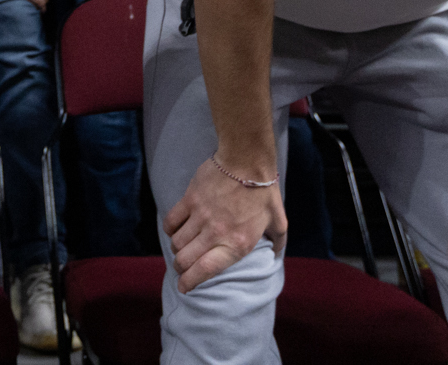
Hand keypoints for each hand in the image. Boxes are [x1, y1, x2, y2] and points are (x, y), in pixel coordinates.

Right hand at [164, 152, 286, 291]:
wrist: (246, 160)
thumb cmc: (264, 192)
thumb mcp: (278, 221)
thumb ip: (278, 242)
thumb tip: (276, 254)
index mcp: (237, 244)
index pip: (205, 270)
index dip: (190, 282)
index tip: (184, 287)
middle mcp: (215, 233)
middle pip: (185, 259)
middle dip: (181, 268)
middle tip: (182, 267)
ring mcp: (200, 216)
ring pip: (177, 242)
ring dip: (177, 249)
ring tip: (181, 248)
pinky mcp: (190, 200)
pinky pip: (171, 221)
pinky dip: (169, 230)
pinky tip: (174, 230)